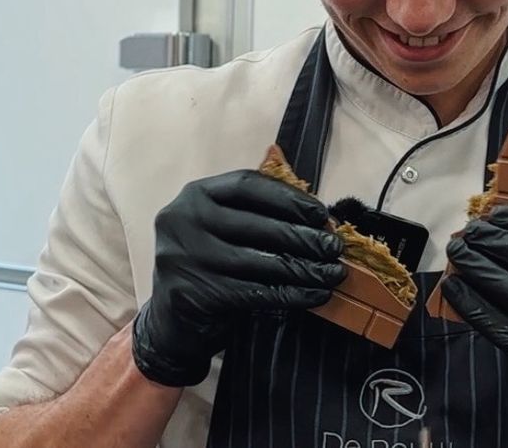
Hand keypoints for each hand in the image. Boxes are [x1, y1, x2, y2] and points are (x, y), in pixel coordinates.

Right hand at [132, 170, 345, 386]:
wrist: (173, 322)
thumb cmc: (210, 266)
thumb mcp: (223, 229)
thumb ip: (258, 213)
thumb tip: (319, 216)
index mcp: (195, 194)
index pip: (248, 185)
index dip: (289, 198)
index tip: (321, 214)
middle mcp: (183, 220)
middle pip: (257, 224)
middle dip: (303, 236)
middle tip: (334, 248)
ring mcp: (184, 257)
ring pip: (259, 261)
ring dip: (304, 268)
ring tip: (333, 274)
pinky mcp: (193, 293)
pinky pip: (254, 292)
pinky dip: (290, 294)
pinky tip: (314, 295)